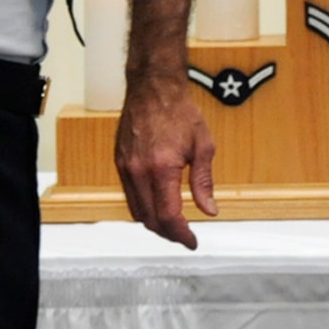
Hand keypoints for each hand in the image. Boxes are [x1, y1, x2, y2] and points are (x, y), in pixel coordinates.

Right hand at [114, 71, 217, 248]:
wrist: (153, 87)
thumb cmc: (180, 111)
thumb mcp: (203, 146)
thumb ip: (203, 182)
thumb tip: (209, 210)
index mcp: (161, 168)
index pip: (168, 215)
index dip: (181, 234)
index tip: (192, 241)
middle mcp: (139, 171)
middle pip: (150, 219)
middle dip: (168, 233)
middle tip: (185, 236)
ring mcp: (126, 167)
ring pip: (136, 211)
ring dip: (154, 224)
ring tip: (173, 225)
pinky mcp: (119, 162)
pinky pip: (129, 196)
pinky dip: (143, 208)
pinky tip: (157, 206)